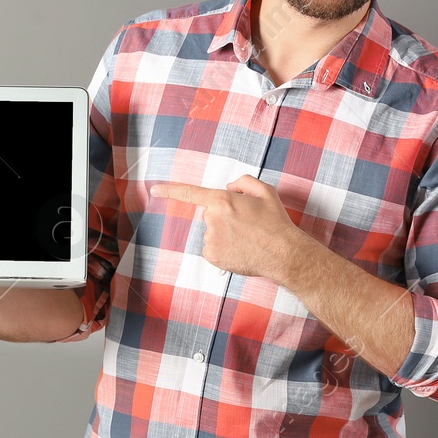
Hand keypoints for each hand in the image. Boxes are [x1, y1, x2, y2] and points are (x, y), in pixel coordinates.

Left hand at [149, 174, 311, 281]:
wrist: (284, 253)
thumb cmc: (275, 222)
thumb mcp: (264, 192)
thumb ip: (243, 182)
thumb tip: (228, 188)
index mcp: (222, 200)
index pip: (189, 193)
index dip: (170, 190)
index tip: (154, 189)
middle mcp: (212, 218)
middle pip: (210, 215)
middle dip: (224, 218)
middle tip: (247, 226)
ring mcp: (210, 238)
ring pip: (212, 233)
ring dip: (225, 235)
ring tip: (246, 240)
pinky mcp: (212, 255)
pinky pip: (212, 249)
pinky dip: (224, 250)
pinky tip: (240, 250)